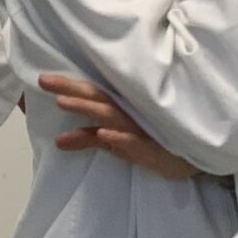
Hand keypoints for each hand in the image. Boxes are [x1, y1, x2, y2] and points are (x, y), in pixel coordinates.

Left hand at [39, 74, 193, 181]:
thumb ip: (90, 139)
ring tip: (63, 102)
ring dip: (88, 108)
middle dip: (72, 90)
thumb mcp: (118, 141)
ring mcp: (142, 130)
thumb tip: (59, 140)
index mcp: (122, 108)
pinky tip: (104, 133)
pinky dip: (120, 137)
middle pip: (99, 98)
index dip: (69, 85)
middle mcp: (130, 114)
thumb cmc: (154, 143)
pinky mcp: (154, 150)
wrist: (195, 160)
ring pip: (112, 116)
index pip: (93, 92)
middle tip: (44, 81)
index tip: (42, 78)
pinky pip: (135, 142)